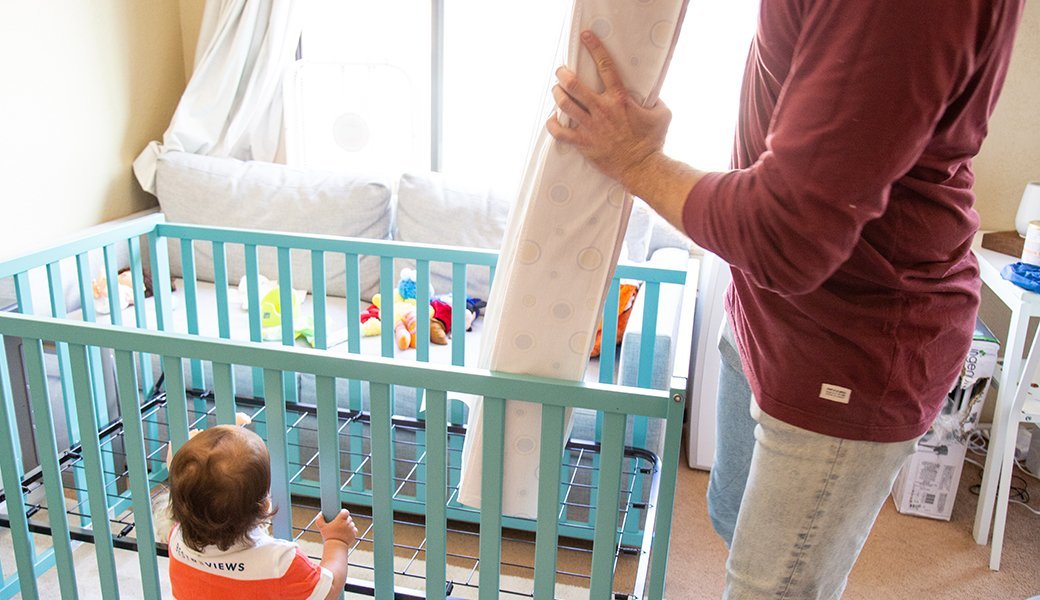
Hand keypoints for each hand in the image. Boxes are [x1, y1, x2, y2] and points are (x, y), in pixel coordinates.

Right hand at [318, 509, 357, 545]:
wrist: (335, 546)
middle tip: (340, 522)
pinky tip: (346, 532)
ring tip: (342, 528)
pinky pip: (354, 529)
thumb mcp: (322, 527)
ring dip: (348, 524)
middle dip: (345, 519)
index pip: (346, 511)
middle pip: (348, 517)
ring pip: (351, 523)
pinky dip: (351, 530)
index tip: (340, 514)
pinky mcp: (354, 533)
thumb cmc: (328, 536)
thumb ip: (319, 519)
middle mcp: (348, 523)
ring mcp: (352, 528)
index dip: (343, 512)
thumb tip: (321, 514)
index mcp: (341, 519)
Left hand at [547, 30, 672, 185]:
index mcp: (620, 99)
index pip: (605, 66)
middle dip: (563, 74)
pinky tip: (553, 120)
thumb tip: (650, 94)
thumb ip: (654, 100)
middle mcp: (602, 110)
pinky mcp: (584, 144)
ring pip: (565, 104)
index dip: (594, 48)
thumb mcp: (662, 114)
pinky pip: (560, 133)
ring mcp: (591, 127)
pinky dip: (553, 125)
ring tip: (556, 90)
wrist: (643, 167)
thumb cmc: (653, 141)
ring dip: (557, 94)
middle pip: (574, 85)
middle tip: (561, 71)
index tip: (585, 36)